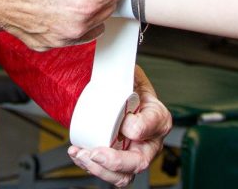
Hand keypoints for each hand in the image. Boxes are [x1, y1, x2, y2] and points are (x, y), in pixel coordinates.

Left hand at [67, 66, 171, 186]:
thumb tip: (115, 62)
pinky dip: (91, 168)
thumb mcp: (130, 74)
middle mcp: (150, 141)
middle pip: (139, 161)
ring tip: (82, 155)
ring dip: (100, 169)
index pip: (153, 125)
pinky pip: (109, 174)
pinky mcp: (120, 164)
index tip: (125, 123)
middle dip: (115, 160)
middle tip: (96, 152)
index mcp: (158, 117)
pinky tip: (79, 155)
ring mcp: (135, 154)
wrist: (120, 96)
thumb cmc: (128, 87)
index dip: (139, 128)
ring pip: (124, 175)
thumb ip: (125, 71)